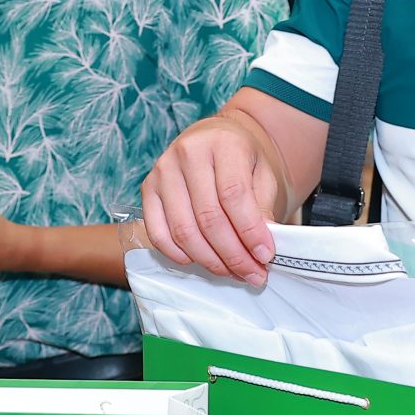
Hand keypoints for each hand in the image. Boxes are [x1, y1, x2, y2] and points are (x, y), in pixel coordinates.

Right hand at [141, 114, 283, 285]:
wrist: (216, 139)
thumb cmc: (243, 159)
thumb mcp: (263, 175)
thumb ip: (263, 208)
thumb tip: (261, 249)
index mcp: (222, 144)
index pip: (233, 195)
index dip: (250, 231)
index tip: (266, 255)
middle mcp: (187, 153)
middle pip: (208, 218)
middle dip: (233, 254)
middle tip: (253, 274)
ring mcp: (163, 171)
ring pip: (184, 231)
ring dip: (210, 261)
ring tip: (233, 272)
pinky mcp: (148, 189)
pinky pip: (159, 234)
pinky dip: (180, 255)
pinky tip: (202, 262)